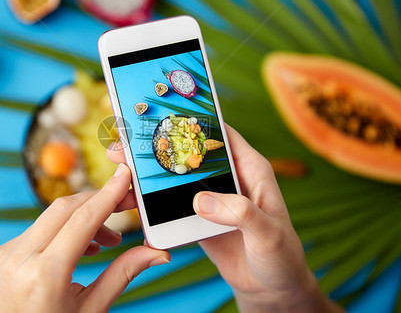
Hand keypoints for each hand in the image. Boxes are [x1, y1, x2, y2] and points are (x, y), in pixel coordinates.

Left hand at [0, 164, 169, 312]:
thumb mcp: (92, 310)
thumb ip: (124, 273)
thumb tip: (158, 253)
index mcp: (44, 275)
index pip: (82, 220)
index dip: (108, 195)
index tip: (126, 176)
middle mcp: (19, 258)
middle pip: (65, 208)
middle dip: (100, 201)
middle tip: (128, 205)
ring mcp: (5, 254)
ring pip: (51, 216)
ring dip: (83, 218)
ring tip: (108, 241)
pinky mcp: (0, 254)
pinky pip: (38, 229)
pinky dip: (64, 230)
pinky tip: (82, 246)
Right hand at [107, 125, 342, 311]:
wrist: (272, 287)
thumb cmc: (281, 256)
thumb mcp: (268, 233)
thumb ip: (239, 213)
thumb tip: (200, 200)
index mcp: (250, 170)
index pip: (221, 134)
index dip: (193, 121)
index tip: (162, 113)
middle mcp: (229, 178)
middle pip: (189, 154)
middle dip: (158, 147)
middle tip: (126, 144)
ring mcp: (212, 198)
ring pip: (175, 178)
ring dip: (148, 175)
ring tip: (119, 171)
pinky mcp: (199, 218)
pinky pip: (171, 205)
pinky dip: (150, 203)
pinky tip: (129, 201)